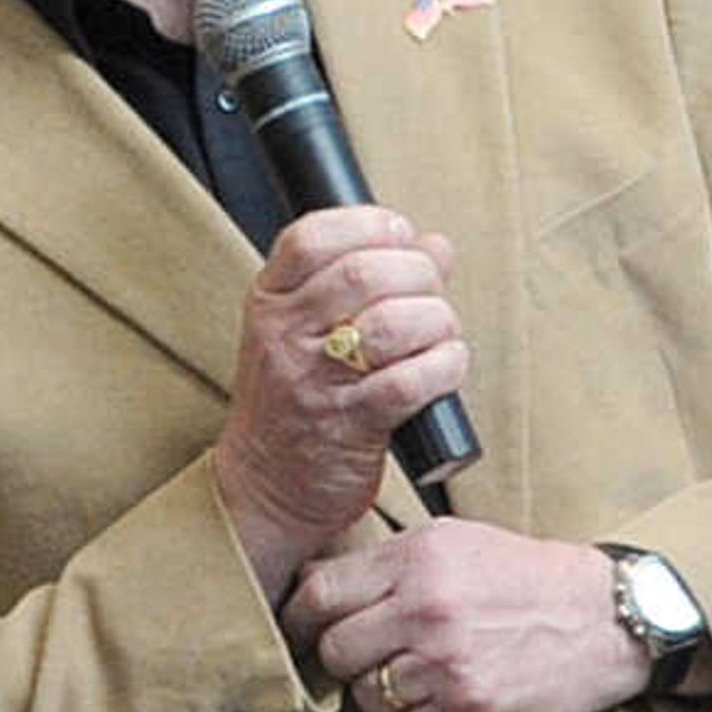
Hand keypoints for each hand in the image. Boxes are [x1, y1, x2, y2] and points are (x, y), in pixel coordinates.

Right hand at [212, 206, 468, 597]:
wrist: (267, 488)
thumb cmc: (298, 402)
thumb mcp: (309, 331)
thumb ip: (369, 281)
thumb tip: (437, 245)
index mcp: (271, 301)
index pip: (313, 236)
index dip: (371, 224)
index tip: (401, 237)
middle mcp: (285, 335)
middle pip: (365, 272)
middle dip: (419, 275)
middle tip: (430, 295)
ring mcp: (314, 381)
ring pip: (393, 322)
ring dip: (437, 321)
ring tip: (440, 335)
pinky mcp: (349, 425)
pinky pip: (411, 382)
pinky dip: (444, 367)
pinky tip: (444, 369)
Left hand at [288, 522, 650, 711]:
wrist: (604, 619)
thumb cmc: (523, 577)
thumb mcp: (454, 542)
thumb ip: (384, 563)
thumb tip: (308, 585)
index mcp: (420, 561)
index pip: (321, 597)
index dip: (299, 618)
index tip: (299, 629)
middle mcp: (430, 614)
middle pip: (338, 654)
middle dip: (346, 658)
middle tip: (372, 652)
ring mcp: (450, 669)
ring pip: (370, 699)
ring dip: (386, 692)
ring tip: (425, 669)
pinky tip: (451, 693)